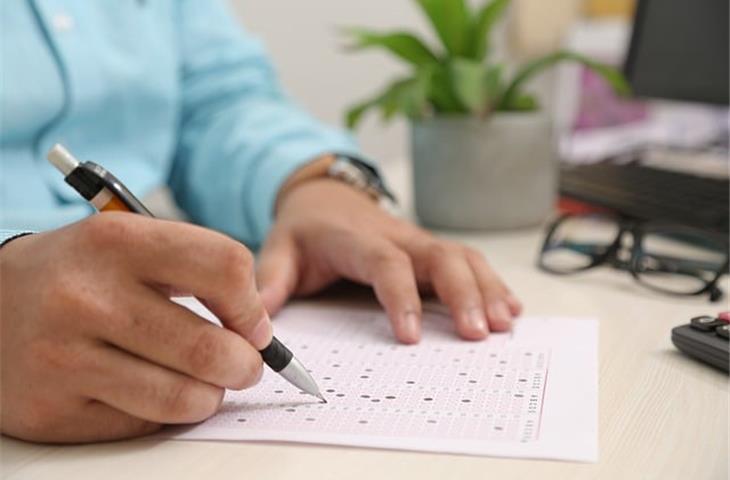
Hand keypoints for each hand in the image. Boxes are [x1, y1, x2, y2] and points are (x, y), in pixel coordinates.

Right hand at [0, 214, 269, 442]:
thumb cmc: (78, 274)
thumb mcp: (128, 243)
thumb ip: (196, 271)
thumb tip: (258, 329)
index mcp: (116, 241)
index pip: (225, 266)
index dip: (252, 304)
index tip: (253, 323)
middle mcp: (86, 298)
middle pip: (210, 347)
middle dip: (246, 365)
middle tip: (245, 365)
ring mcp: (63, 358)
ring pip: (183, 397)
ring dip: (211, 396)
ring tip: (206, 384)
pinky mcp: (51, 410)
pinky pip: (143, 424)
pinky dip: (165, 413)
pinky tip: (155, 391)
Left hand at [256, 178, 521, 343]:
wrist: (325, 196)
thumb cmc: (305, 230)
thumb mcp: (280, 248)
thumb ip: (272, 278)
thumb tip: (261, 316)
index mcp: (357, 240)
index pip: (386, 263)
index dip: (402, 296)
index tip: (411, 337)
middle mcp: (397, 237)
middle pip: (440, 256)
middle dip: (464, 293)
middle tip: (479, 334)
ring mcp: (419, 241)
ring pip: (462, 257)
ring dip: (487, 289)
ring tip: (504, 326)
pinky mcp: (430, 250)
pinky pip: (468, 261)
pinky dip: (492, 283)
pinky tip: (511, 309)